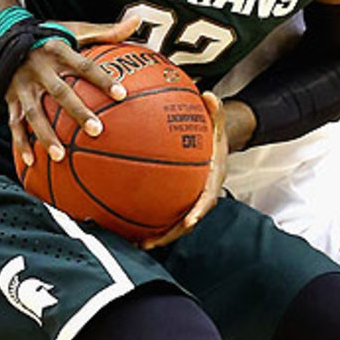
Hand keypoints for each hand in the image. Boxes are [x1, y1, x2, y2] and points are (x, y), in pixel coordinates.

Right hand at [7, 18, 138, 166]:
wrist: (6, 36)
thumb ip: (107, 30)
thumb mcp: (76, 29)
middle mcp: (40, 68)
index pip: (84, 66)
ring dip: (45, 135)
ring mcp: (23, 85)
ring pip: (34, 113)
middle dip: (78, 112)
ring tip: (60, 155)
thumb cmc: (51, 36)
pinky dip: (21, 142)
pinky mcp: (11, 98)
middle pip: (60, 92)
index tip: (123, 95)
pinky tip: (32, 161)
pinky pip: (14, 123)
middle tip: (97, 130)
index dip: (103, 79)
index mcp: (58, 50)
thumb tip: (137, 20)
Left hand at [141, 92, 227, 250]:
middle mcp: (200, 198)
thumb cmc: (213, 136)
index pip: (208, 200)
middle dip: (169, 236)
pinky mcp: (175, 203)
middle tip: (149, 244)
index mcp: (213, 181)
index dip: (198, 212)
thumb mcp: (217, 123)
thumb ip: (214, 111)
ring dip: (155, 237)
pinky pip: (161, 216)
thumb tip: (208, 95)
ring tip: (133, 245)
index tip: (189, 221)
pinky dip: (145, 222)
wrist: (215, 148)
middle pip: (186, 224)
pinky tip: (122, 224)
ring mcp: (187, 203)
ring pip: (172, 226)